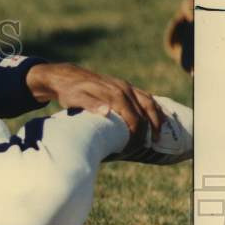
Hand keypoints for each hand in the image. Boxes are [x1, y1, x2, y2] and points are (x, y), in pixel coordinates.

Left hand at [26, 62, 165, 140]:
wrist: (68, 77)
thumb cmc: (71, 92)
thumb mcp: (76, 99)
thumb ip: (90, 105)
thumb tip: (106, 111)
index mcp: (115, 94)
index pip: (133, 118)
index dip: (135, 134)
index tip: (133, 147)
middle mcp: (124, 89)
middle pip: (144, 112)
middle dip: (148, 130)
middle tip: (148, 144)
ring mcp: (126, 86)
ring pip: (149, 102)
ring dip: (156, 119)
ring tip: (157, 136)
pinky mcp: (125, 86)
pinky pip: (145, 97)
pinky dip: (153, 108)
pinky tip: (156, 119)